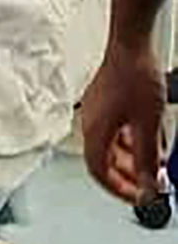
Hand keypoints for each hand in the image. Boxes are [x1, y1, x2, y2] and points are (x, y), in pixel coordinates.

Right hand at [81, 44, 166, 203]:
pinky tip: (146, 140)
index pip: (100, 173)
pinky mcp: (105, 105)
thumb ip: (148, 159)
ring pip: (111, 148)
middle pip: (105, 163)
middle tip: (149, 184)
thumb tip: (151, 185)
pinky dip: (130, 143)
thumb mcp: (148, 124)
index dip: (119, 190)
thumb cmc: (134, 76)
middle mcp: (90, 126)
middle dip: (129, 177)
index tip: (139, 198)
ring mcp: (96, 115)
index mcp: (95, 134)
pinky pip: (115, 133)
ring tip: (154, 163)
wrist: (129, 45)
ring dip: (131, 160)